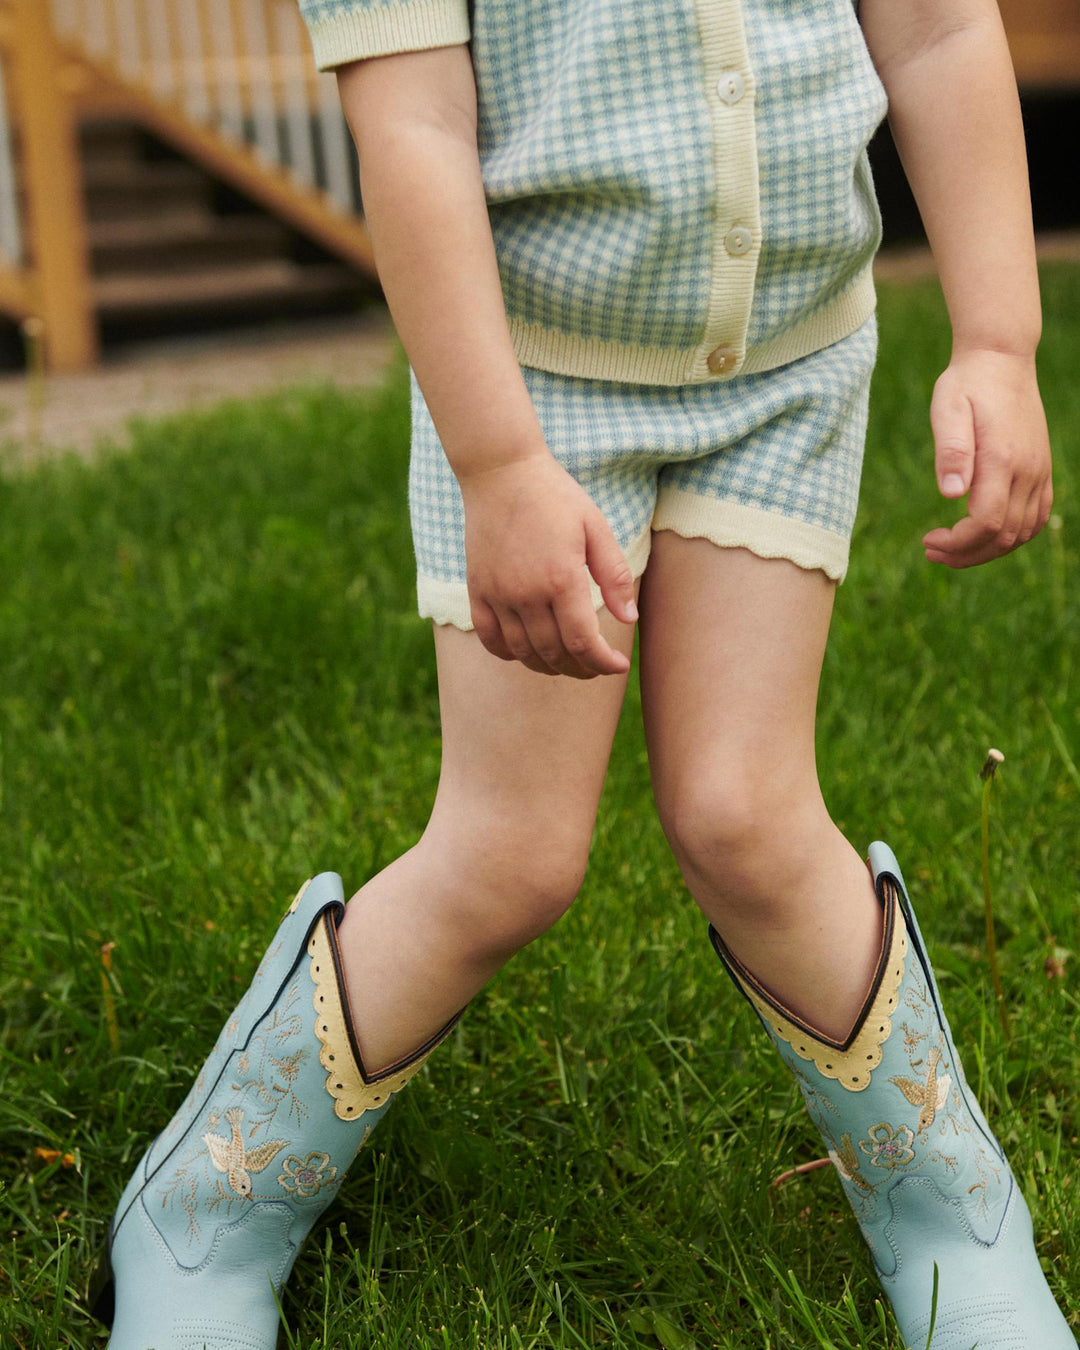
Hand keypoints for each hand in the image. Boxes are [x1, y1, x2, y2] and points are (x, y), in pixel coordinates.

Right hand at [459, 454, 637, 677]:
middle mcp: (527, 593)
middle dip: (582, 669)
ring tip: (567, 663)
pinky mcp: (478, 590)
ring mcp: (498, 594)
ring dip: (548, 666)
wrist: (501, 472)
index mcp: (562, 579)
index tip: (619, 665)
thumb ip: (614, 576)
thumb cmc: (555, 496)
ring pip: (523, 652)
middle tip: (597, 666)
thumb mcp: (596, 527)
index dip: (603, 663)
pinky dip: (510, 654)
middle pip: (555, 653)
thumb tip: (629, 619)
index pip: (584, 642)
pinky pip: (490, 638)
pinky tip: (527, 652)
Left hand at [922, 349, 1051, 567]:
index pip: (986, 523)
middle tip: (932, 551)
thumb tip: (952, 495)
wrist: (1001, 360)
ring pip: (1022, 533)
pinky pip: (1037, 517)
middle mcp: (1028, 470)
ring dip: (987, 551)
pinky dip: (1012, 536)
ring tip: (952, 549)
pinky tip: (984, 535)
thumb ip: (951, 452)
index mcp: (1003, 460)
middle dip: (966, 554)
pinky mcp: (1042, 470)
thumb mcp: (948, 409)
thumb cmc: (967, 384)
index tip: (928, 540)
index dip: (957, 543)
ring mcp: (1039, 472)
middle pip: (1004, 536)